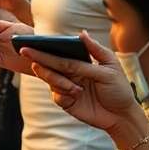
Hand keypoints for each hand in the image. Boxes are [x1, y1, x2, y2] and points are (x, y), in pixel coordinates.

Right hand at [23, 31, 147, 136]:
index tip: (30, 44)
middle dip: (39, 58)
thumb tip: (81, 33)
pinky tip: (77, 95)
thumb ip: (93, 52)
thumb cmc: (118, 89)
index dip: (44, 48)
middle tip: (26, 52)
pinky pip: (56, 95)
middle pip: (49, 64)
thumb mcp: (111, 67)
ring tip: (75, 88)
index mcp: (79, 61)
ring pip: (50, 79)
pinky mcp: (65, 101)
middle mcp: (70, 72)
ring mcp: (66, 86)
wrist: (122, 116)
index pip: (59, 53)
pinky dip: (64, 94)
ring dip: (59, 81)